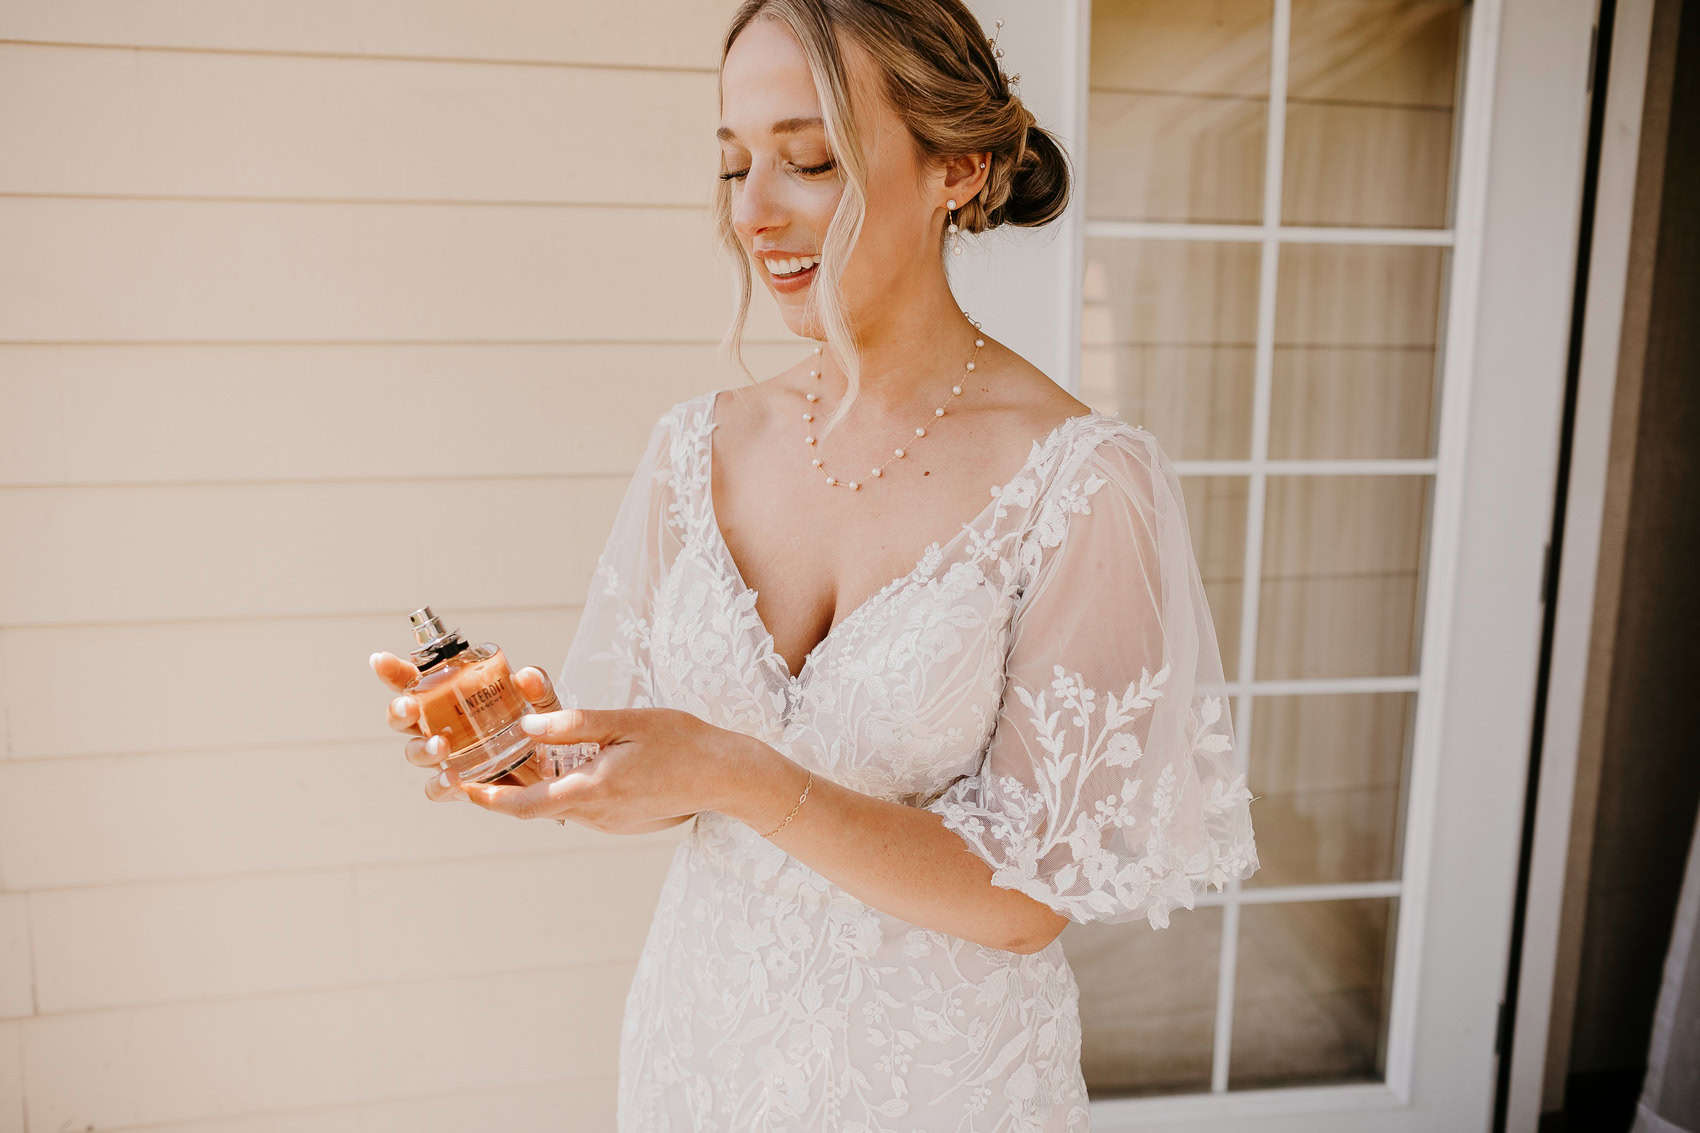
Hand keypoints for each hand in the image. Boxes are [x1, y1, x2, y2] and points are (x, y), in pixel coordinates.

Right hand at [368, 651, 559, 806]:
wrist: (554, 770)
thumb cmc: (537, 728)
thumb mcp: (542, 704)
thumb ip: (537, 689)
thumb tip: (527, 676)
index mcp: (453, 699)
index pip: (416, 681)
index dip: (395, 672)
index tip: (380, 660)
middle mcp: (441, 726)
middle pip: (404, 718)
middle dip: (398, 711)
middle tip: (410, 707)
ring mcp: (447, 757)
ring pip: (414, 753)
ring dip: (421, 749)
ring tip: (441, 745)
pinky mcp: (459, 785)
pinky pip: (437, 788)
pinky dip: (439, 784)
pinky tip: (453, 778)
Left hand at [452, 706, 725, 833]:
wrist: (726, 776)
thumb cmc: (682, 742)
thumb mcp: (626, 722)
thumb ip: (574, 724)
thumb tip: (527, 725)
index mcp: (594, 789)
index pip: (527, 804)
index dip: (490, 799)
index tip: (462, 790)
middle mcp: (597, 814)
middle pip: (537, 806)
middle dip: (507, 787)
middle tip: (482, 765)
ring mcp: (609, 823)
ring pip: (558, 806)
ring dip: (538, 786)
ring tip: (523, 757)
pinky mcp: (621, 823)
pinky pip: (581, 807)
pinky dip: (565, 789)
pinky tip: (571, 766)